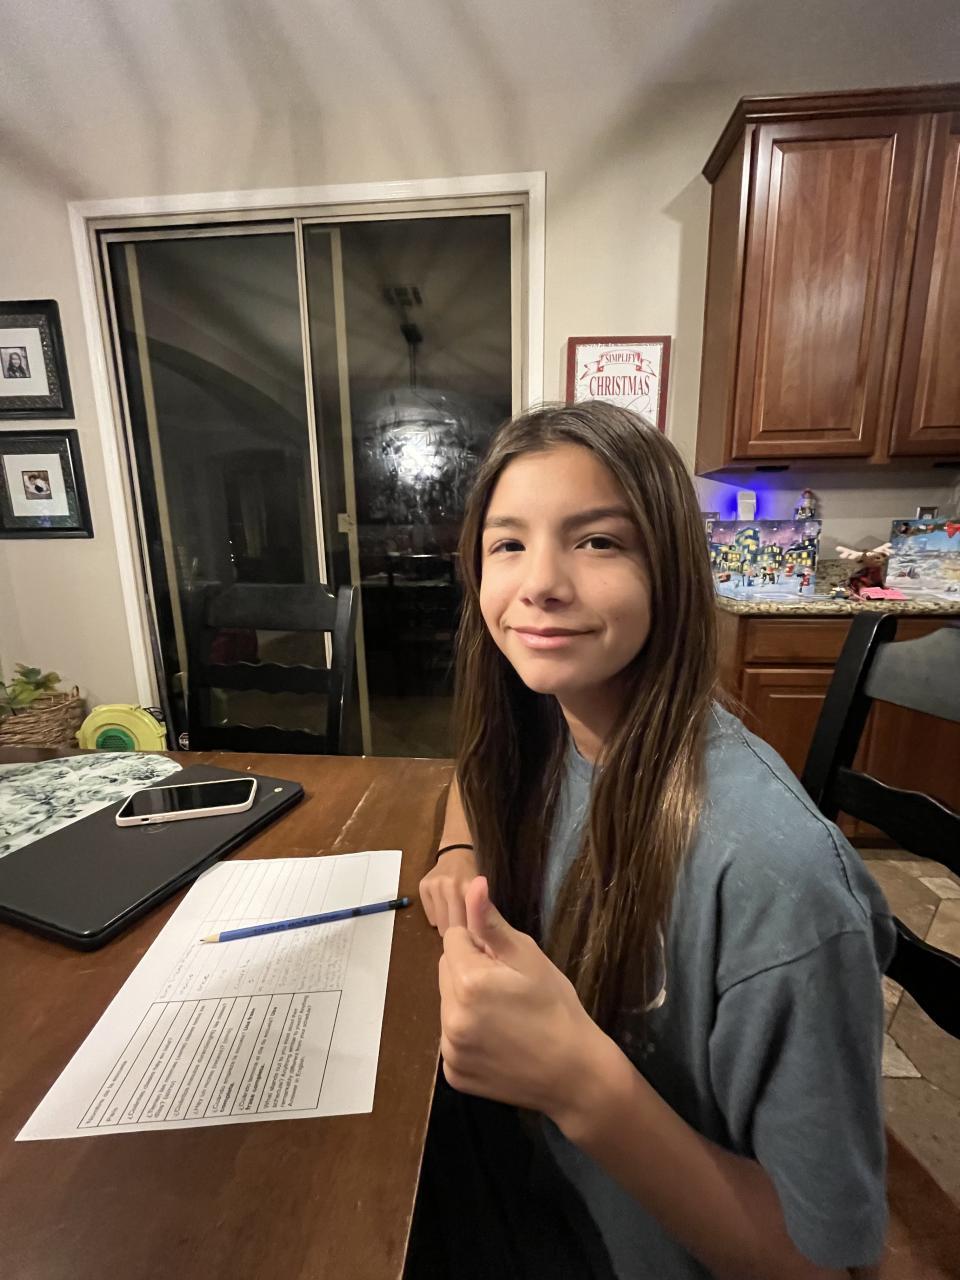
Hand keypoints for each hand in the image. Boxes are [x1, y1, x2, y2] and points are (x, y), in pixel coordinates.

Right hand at [419, 846, 477, 934]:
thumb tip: (476, 942)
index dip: (473, 934)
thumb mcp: (484, 894)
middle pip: (453, 927)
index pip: (469, 923)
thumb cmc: (473, 878)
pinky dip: (438, 919)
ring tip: (455, 918)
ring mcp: (435, 886)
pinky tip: (444, 909)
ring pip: (440, 925)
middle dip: (460, 932)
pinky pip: (431, 918)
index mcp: (469, 888)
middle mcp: (450, 886)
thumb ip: (480, 914)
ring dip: (448, 926)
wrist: (456, 854)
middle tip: (465, 929)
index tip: (476, 940)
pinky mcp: (423, 887)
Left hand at [439, 876, 608, 1125]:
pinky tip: (497, 1041)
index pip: (453, 939)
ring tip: (503, 1016)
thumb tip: (472, 883)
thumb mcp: (529, 958)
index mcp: (468, 982)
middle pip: (445, 971)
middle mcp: (450, 1017)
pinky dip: (467, 1035)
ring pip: (446, 1004)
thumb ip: (491, 923)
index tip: (506, 965)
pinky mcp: (453, 1074)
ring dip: (464, 1002)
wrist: (575, 1074)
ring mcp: (450, 1051)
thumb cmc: (556, 1007)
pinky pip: (450, 1038)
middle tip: (506, 989)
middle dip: (468, 971)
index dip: (480, 946)